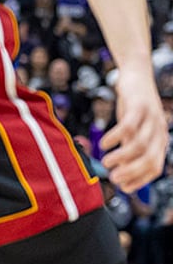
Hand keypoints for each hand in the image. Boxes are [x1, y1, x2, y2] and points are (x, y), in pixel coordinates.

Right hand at [102, 69, 167, 191]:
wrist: (136, 75)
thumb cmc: (133, 108)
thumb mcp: (135, 131)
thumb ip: (129, 149)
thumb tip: (119, 172)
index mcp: (160, 140)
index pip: (155, 168)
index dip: (139, 180)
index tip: (121, 187)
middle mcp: (159, 131)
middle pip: (148, 159)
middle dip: (130, 172)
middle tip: (112, 177)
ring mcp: (150, 118)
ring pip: (138, 145)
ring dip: (120, 157)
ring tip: (105, 161)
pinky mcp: (138, 106)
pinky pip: (127, 126)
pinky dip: (114, 137)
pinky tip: (104, 143)